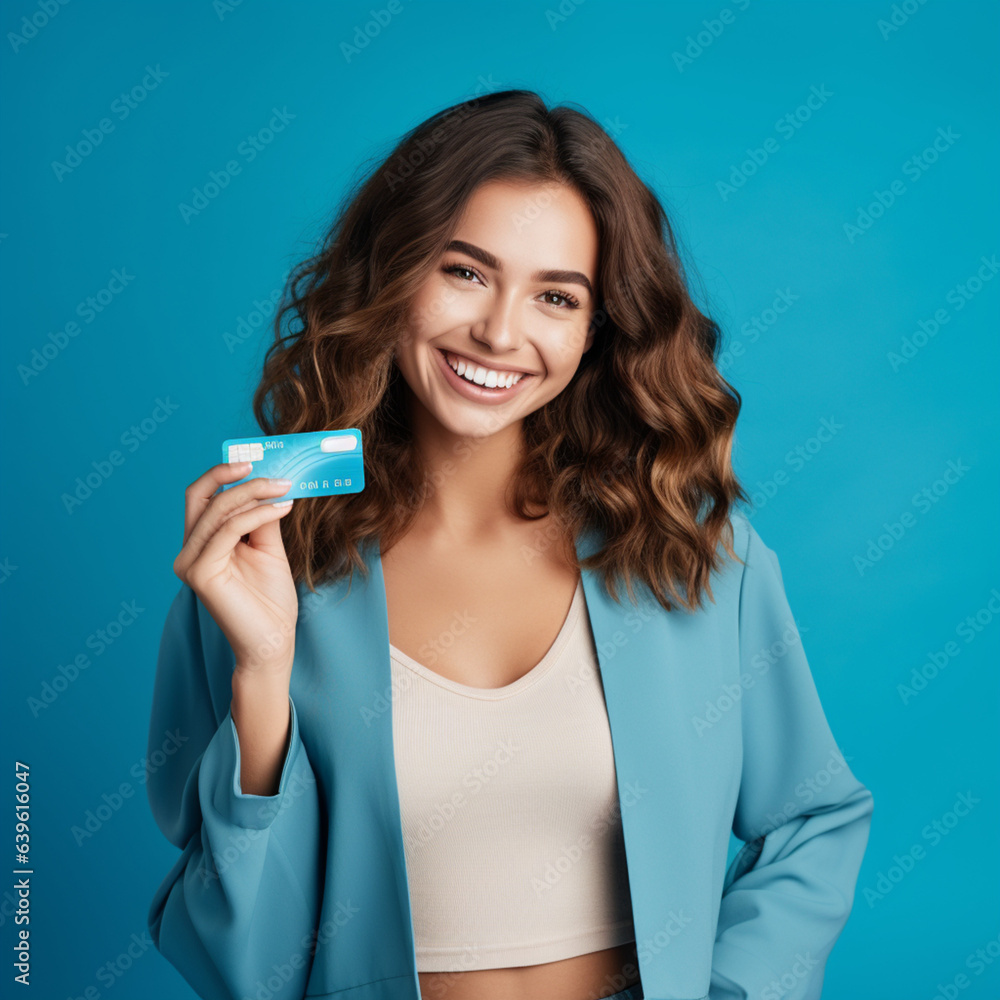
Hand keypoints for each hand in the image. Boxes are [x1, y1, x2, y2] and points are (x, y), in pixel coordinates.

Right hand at [173, 462, 298, 680]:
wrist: (273, 641)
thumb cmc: (270, 600)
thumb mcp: (268, 548)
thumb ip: (261, 518)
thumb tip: (268, 482)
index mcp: (200, 544)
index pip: (202, 497)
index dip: (223, 474)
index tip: (255, 460)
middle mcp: (188, 551)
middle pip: (201, 496)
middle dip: (233, 476)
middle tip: (268, 468)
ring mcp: (190, 562)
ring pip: (217, 510)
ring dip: (254, 493)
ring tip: (286, 488)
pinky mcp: (200, 573)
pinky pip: (228, 530)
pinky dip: (257, 513)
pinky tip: (282, 508)